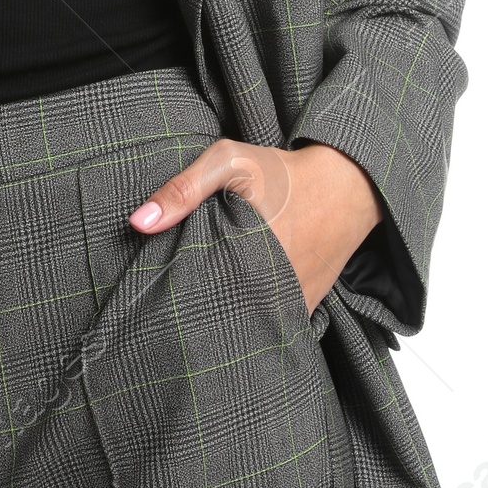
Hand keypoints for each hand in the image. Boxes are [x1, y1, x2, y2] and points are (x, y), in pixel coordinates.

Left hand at [129, 139, 381, 314]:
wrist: (349, 184)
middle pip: (221, 315)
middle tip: (177, 306)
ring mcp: (293, 302)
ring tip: (205, 311)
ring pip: (249, 325)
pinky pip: (276, 325)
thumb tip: (139, 223)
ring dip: (228, 320)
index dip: (176, 295)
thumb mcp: (230, 162)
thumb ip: (183, 189)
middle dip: (198, 311)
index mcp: (249, 255)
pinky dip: (257, 320)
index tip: (158, 293)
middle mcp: (274, 288)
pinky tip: (237, 310)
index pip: (198, 292)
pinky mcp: (307, 305)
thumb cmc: (284, 172)